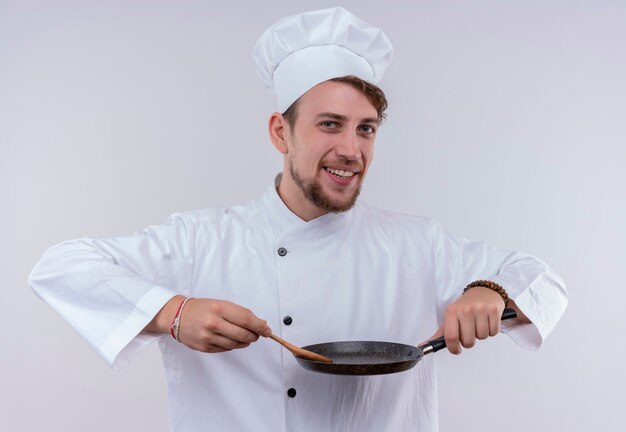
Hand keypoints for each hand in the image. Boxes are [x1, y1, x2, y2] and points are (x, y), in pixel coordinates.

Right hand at [145, 296, 271, 352]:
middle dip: (255, 335)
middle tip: (257, 334)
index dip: (260, 327)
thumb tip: (261, 324)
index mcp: (219, 308)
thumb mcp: (221, 304)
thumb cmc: (202, 308)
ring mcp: (208, 337)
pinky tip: (232, 339)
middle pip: (244, 334)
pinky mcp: (205, 347)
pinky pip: (227, 349)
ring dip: (246, 341)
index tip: (267, 330)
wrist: (177, 315)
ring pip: (237, 344)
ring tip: (245, 336)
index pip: (247, 320)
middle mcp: (213, 323)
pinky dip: (234, 345)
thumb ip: (240, 313)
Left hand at [428, 287, 504, 354]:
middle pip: (468, 341)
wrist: (483, 292)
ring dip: (480, 335)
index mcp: (452, 311)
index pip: (451, 336)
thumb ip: (439, 334)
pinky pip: (493, 332)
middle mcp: (466, 310)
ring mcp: (480, 309)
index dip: (453, 348)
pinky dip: (491, 330)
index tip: (456, 349)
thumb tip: (424, 346)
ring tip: (478, 324)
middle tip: (468, 331)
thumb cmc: (465, 307)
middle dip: (469, 341)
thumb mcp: (450, 317)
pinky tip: (486, 321)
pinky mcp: (494, 310)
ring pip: (482, 337)